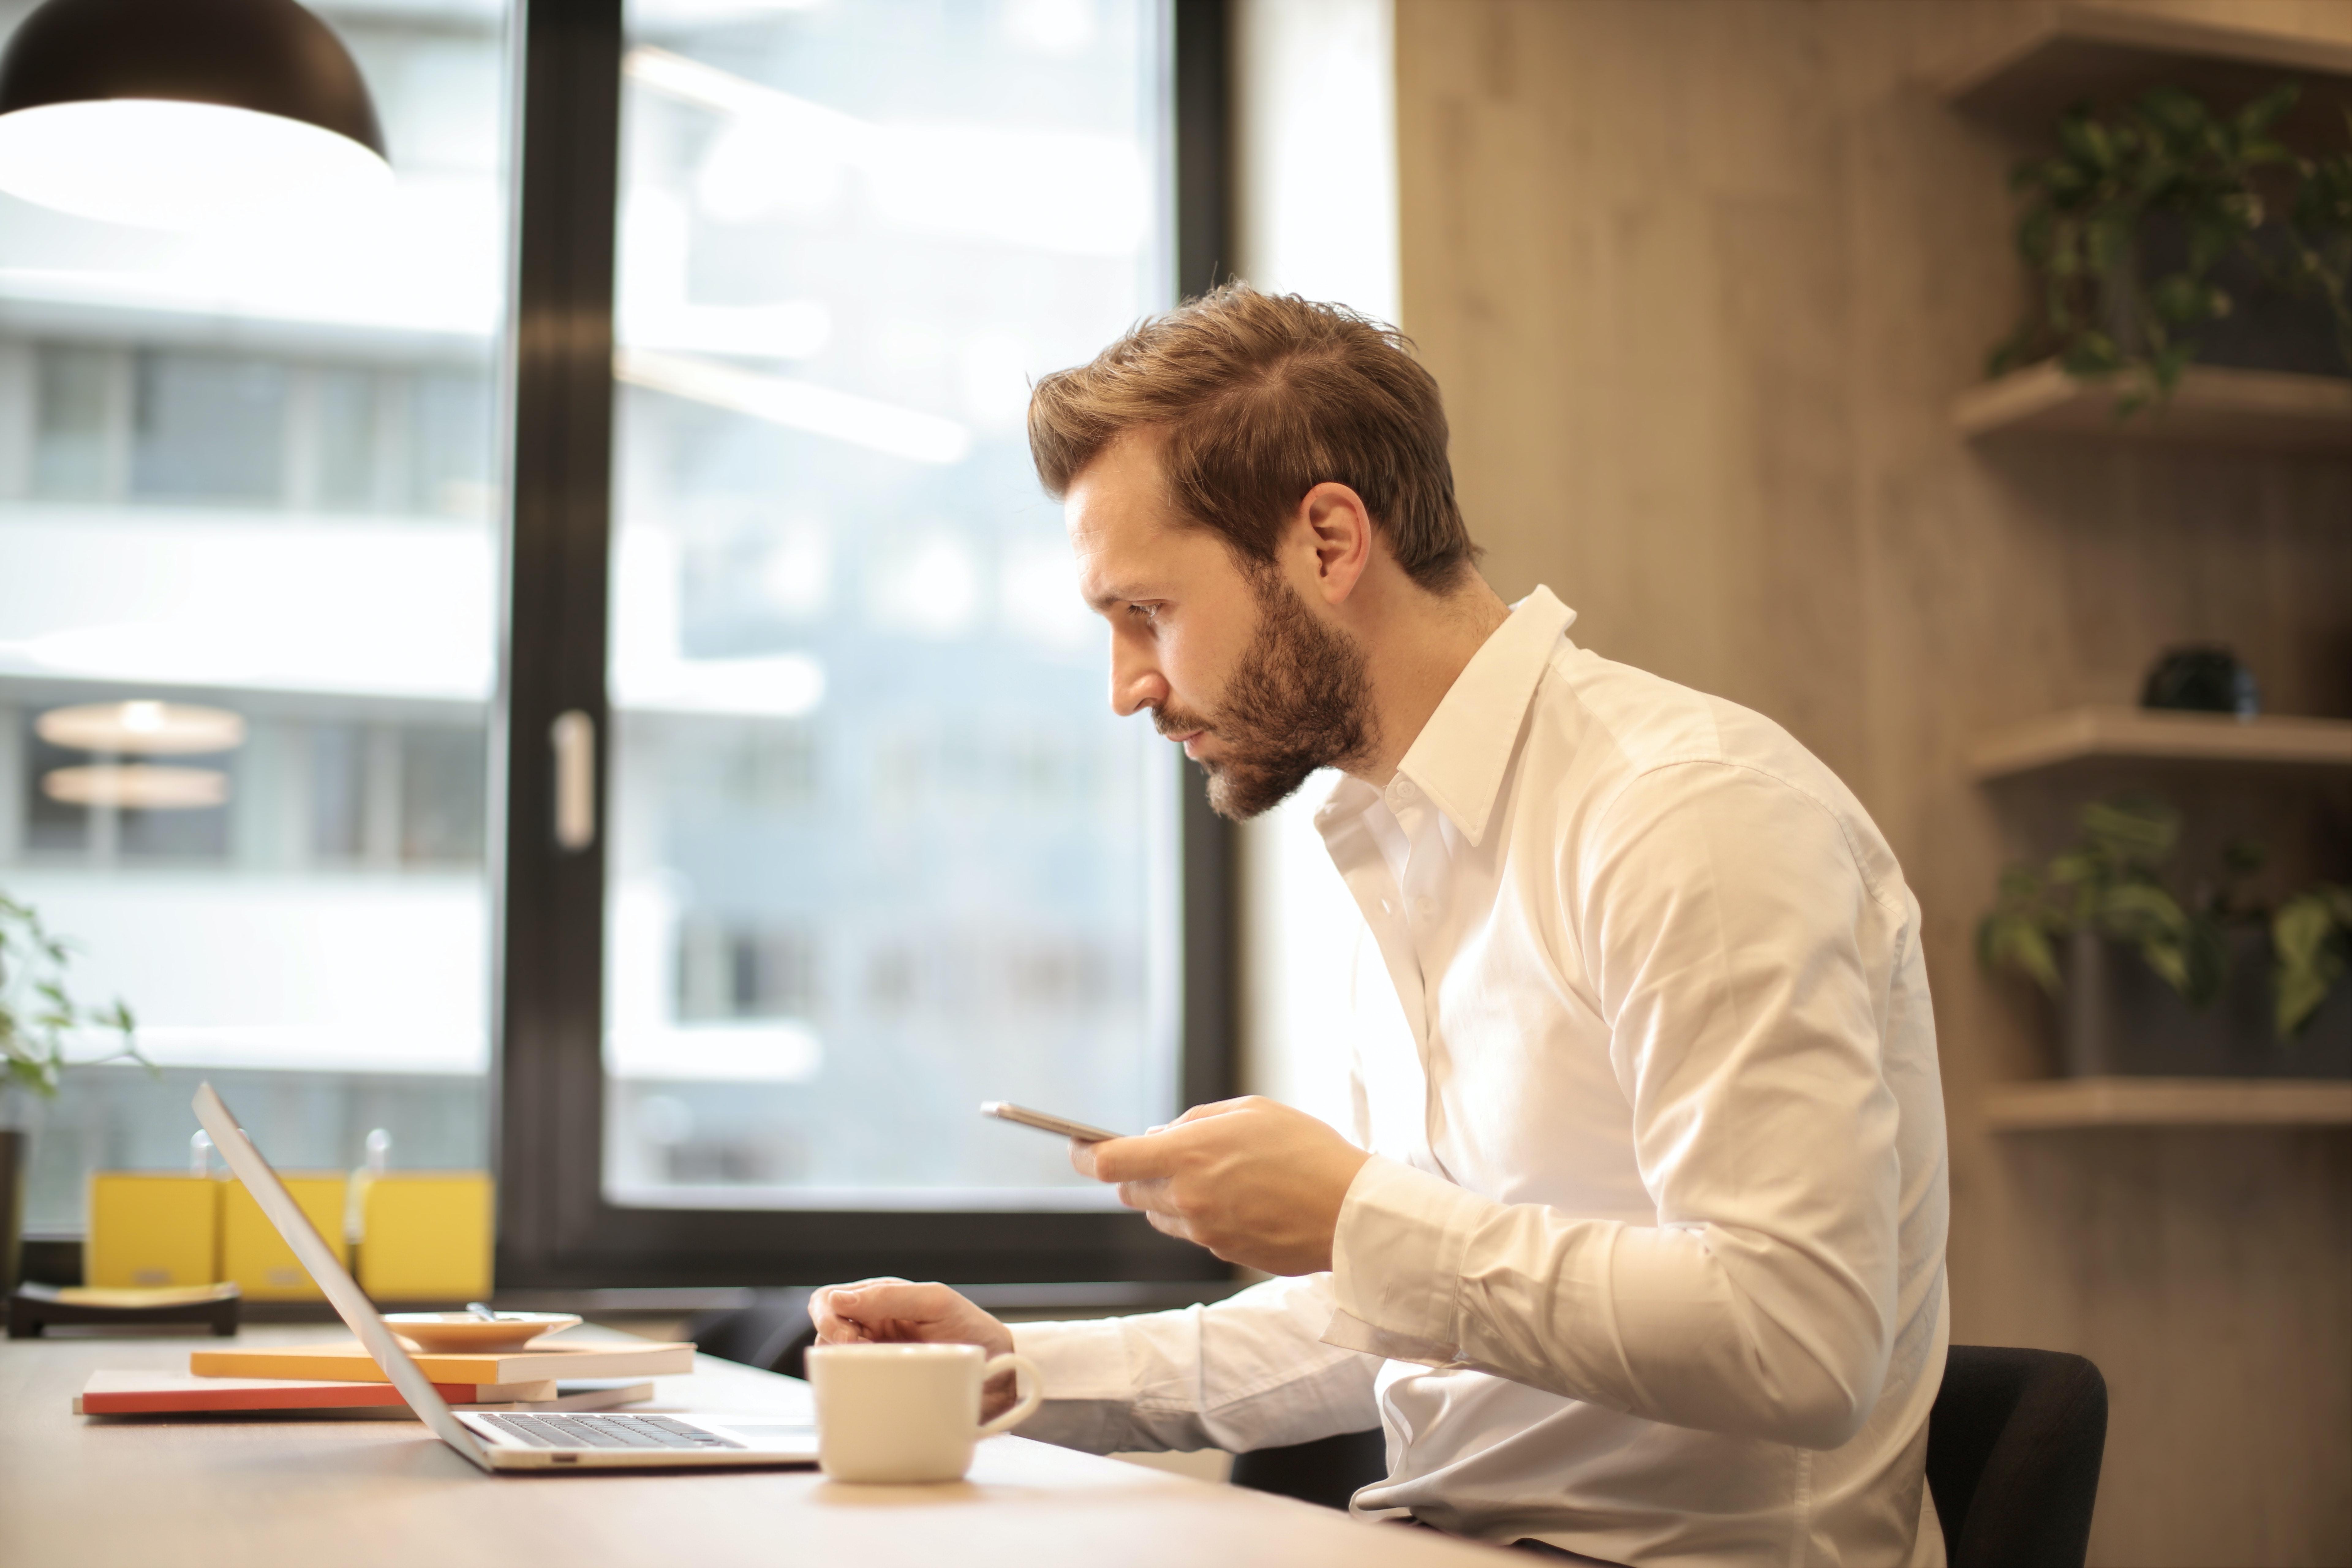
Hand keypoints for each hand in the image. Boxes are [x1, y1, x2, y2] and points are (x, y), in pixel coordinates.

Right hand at [810, 1278, 1023, 1420]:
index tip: (848, 1335)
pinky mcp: (881, 1387)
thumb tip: (839, 1299)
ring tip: (874, 1369)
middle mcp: (871, 1328)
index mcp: (880, 1300)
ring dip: (843, 1365)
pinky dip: (851, 1389)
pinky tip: (870, 1391)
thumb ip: (890, 1297)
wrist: (1002, 1371)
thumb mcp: (936, 1303)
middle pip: (824, 1331)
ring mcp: (875, 1359)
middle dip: (831, 1341)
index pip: (830, 1299)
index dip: (828, 1315)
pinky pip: (850, 1387)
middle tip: (858, 1352)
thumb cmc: (972, 1329)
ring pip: (832, 1361)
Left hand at [1076, 1096, 1371, 1274]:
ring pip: (1159, 1215)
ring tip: (1219, 1176)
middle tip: (1169, 1154)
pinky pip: (1194, 1233)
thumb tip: (1159, 1134)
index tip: (1076, 1146)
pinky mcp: (1223, 1254)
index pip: (1109, 1163)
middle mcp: (1187, 1198)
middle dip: (1138, 1172)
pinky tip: (1243, 1201)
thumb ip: (1196, 1121)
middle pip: (1129, 1191)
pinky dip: (1202, 1216)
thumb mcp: (1251, 1111)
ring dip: (1170, 1196)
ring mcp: (1204, 1232)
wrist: (1351, 1211)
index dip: (1083, 1154)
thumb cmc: (1306, 1150)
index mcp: (1188, 1156)